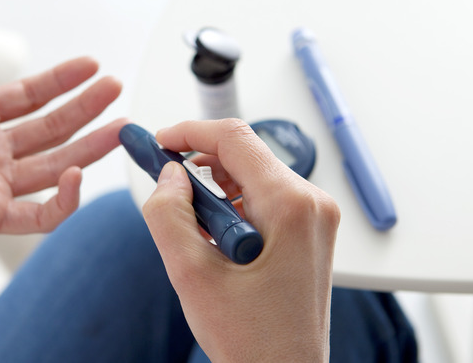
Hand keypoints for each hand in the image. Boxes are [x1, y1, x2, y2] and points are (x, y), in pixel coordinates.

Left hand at [0, 26, 124, 271]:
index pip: (28, 96)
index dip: (60, 80)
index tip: (90, 65)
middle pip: (51, 127)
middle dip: (85, 108)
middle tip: (116, 88)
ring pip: (56, 164)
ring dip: (90, 147)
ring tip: (121, 126)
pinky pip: (39, 214)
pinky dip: (63, 199)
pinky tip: (77, 174)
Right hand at [142, 119, 339, 362]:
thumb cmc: (252, 340)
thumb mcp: (192, 275)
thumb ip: (169, 215)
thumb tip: (168, 176)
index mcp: (290, 207)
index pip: (234, 139)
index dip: (189, 132)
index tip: (158, 142)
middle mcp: (311, 204)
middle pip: (244, 154)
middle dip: (198, 164)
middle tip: (164, 184)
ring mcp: (314, 217)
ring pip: (252, 175)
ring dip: (214, 189)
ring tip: (193, 230)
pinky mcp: (307, 230)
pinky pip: (263, 197)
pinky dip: (232, 206)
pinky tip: (214, 239)